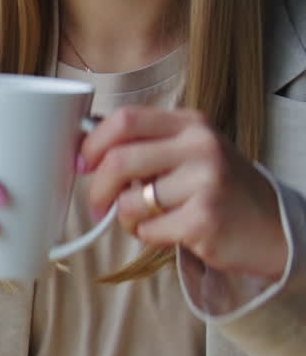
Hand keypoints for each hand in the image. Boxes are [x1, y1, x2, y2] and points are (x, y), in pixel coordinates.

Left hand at [80, 106, 287, 279]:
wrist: (272, 227)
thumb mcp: (190, 152)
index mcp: (190, 123)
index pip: (125, 119)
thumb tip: (87, 150)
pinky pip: (148, 230)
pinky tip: (169, 232)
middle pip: (120, 160)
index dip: (93, 142)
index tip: (83, 163)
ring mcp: (205, 182)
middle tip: (97, 204)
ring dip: (125, 218)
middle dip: (97, 187)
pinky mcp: (204, 219)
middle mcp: (199, 146)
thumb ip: (147, 145)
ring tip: (145, 220)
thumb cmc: (219, 189)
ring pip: (130, 202)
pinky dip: (147, 236)